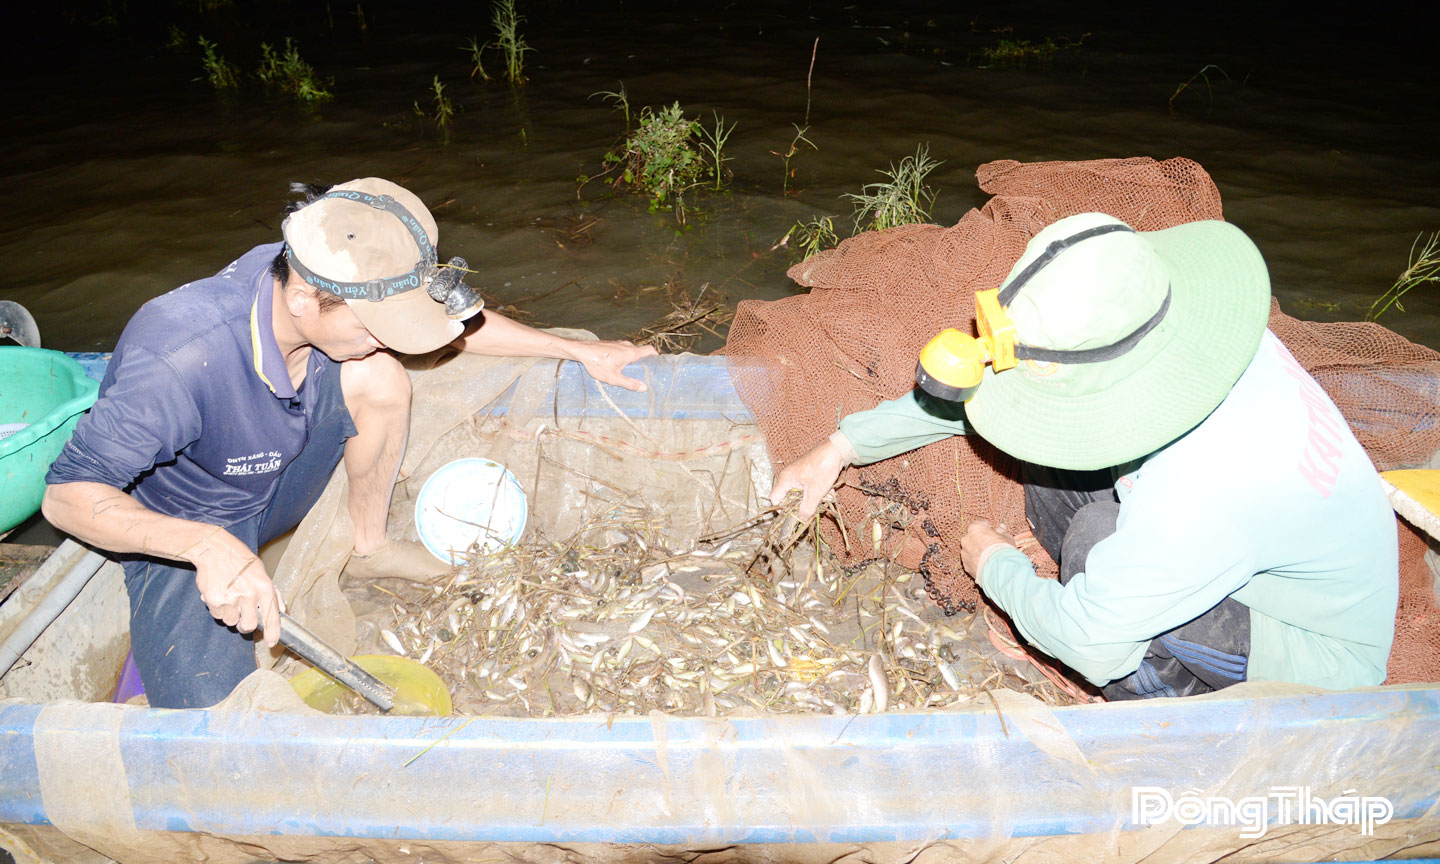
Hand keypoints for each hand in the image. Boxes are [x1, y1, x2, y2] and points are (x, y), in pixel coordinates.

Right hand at [190, 527, 281, 646]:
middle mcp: (249, 595)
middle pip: (249, 626)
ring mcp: (231, 599)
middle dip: (245, 625)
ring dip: (230, 614)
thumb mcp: (262, 572)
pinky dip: (218, 609)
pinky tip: (220, 593)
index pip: (272, 616)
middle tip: (243, 617)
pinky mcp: (215, 601)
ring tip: (229, 597)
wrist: (214, 549)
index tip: (271, 642)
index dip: (273, 633)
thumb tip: (281, 609)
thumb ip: (272, 592)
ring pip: (231, 622)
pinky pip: (218, 615)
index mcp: (264, 587)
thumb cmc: (240, 560)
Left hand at [571, 340, 657, 391]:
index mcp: (631, 352)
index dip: (656, 356)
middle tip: (644, 372)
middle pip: (641, 351)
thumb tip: (644, 388)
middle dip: (644, 361)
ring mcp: (618, 344)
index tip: (657, 365)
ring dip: (633, 359)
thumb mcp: (614, 378)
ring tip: (630, 371)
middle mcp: (627, 345)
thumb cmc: (597, 364)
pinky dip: (625, 356)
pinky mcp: (611, 344)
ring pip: (631, 351)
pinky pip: (623, 349)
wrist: (581, 350)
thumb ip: (629, 383)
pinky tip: (618, 365)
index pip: (650, 350)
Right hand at [770, 439, 847, 519]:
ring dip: (812, 498)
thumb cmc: (822, 469)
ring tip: (825, 496)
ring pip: (801, 493)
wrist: (837, 450)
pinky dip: (817, 490)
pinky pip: (808, 486)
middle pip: (789, 497)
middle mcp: (789, 475)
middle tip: (813, 506)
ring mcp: (798, 473)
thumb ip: (806, 509)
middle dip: (802, 504)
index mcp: (785, 479)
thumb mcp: (815, 493)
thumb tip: (801, 520)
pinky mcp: (808, 472)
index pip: (775, 499)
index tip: (795, 515)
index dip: (782, 509)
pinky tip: (828, 490)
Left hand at [960, 519, 1017, 585]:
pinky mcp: (965, 565)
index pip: (979, 524)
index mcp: (975, 528)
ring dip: (976, 552)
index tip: (993, 531)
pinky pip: (970, 561)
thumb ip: (1001, 531)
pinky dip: (976, 562)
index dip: (987, 528)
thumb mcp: (1006, 537)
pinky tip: (985, 565)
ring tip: (988, 557)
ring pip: (970, 550)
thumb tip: (1001, 528)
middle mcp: (966, 539)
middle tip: (990, 545)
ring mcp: (964, 553)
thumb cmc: (1003, 549)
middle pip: (972, 537)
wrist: (998, 568)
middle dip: (980, 540)